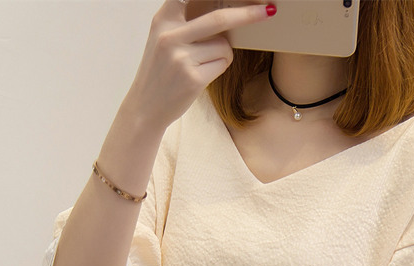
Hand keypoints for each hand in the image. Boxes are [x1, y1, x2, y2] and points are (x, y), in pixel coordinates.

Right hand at [125, 0, 275, 130]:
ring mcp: (181, 58)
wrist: (145, 107)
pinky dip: (219, 67)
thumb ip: (185, 21)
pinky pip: (223, 64)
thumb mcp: (164, 38)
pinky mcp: (193, 79)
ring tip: (202, 64)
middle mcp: (171, 36)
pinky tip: (202, 75)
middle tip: (268, 10)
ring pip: (225, 46)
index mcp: (163, 20)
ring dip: (223, 53)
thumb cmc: (160, 71)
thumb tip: (227, 13)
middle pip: (220, 18)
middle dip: (248, 14)